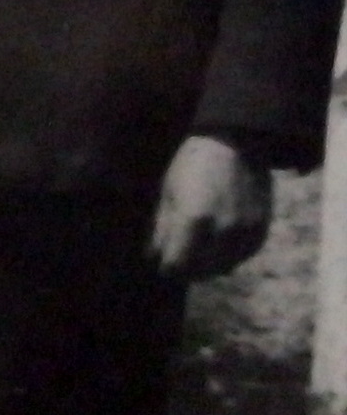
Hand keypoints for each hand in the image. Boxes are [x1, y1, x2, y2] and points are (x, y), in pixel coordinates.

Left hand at [149, 134, 272, 278]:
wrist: (235, 143)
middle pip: (200, 272)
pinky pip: (242, 258)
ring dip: (208, 267)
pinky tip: (218, 246)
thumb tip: (153, 257)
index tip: (163, 263)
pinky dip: (229, 257)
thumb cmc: (192, 164)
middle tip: (179, 260)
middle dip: (186, 269)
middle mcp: (223, 232)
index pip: (177, 265)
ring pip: (223, 268)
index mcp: (194, 220)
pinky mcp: (261, 231)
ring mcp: (245, 233)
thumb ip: (161, 228)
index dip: (167, 267)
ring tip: (198, 254)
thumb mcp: (168, 192)